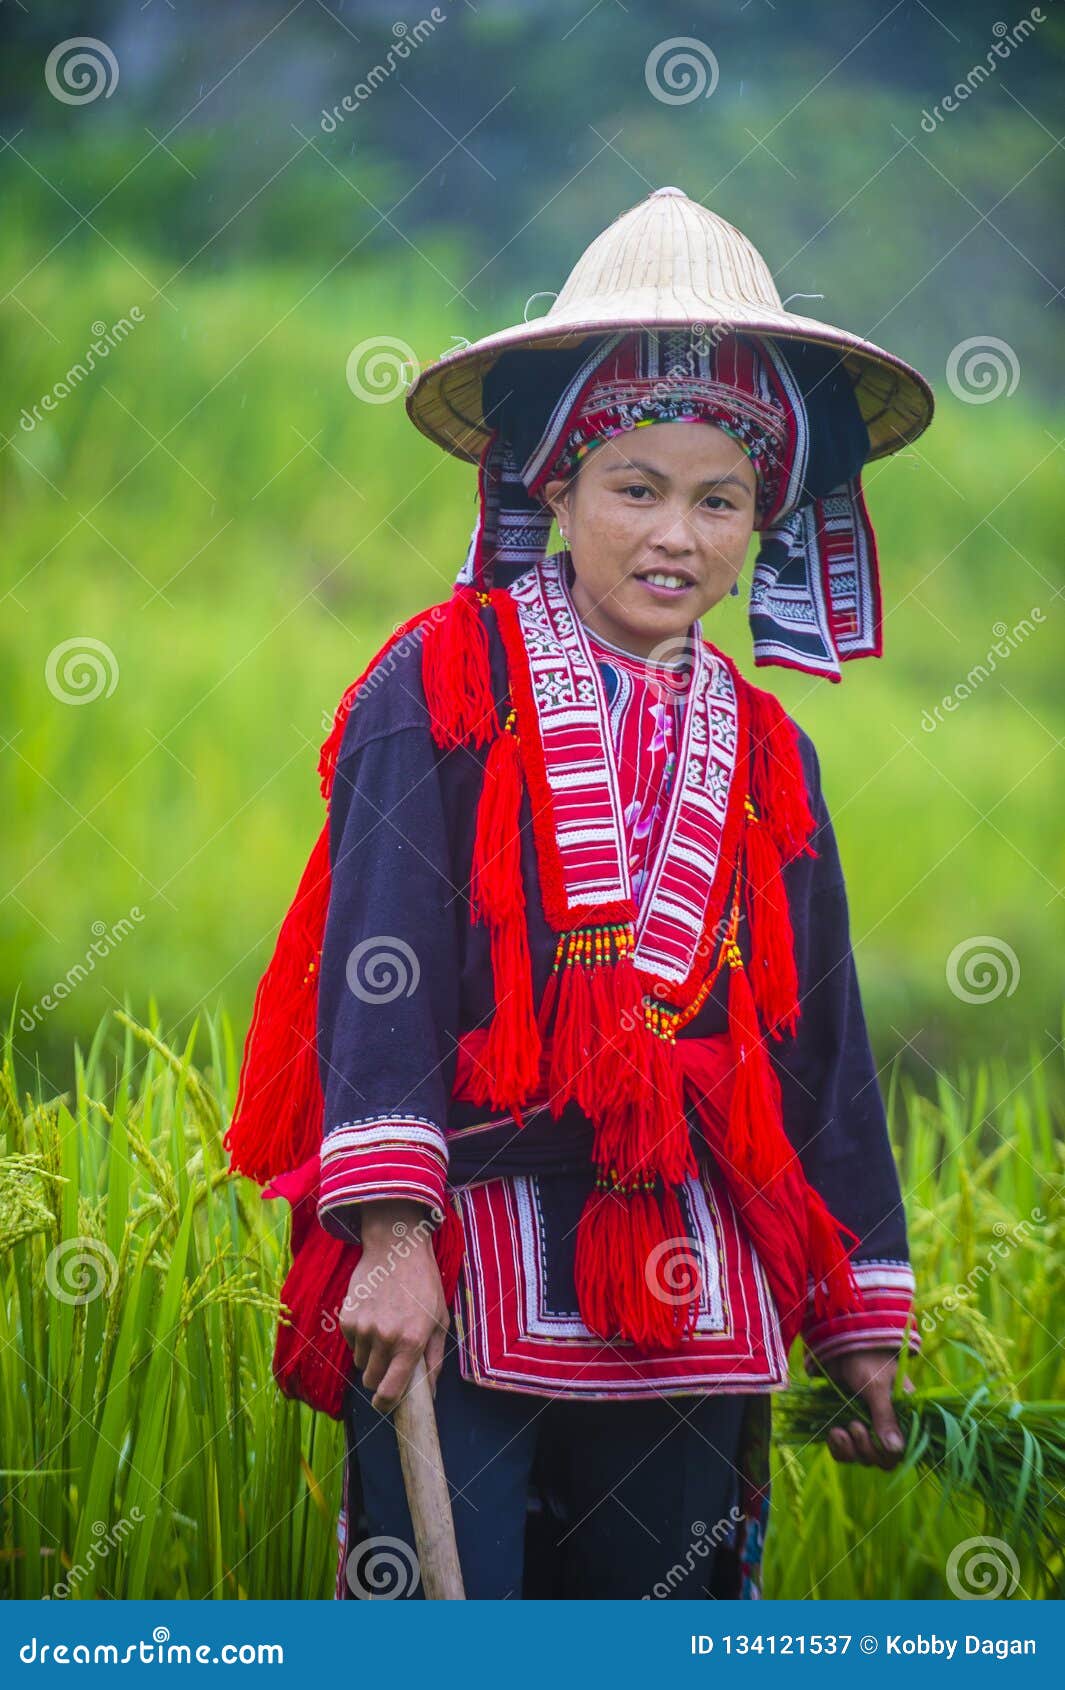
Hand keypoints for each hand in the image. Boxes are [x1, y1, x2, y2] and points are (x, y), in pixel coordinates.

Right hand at [338, 1199, 449, 1414]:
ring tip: (384, 1331)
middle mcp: (384, 1338)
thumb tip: (428, 1394)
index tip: (385, 1404)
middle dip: (380, 1377)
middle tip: (391, 1361)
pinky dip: (360, 1338)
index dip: (386, 1404)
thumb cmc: (423, 1284)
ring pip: (360, 1362)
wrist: (395, 1248)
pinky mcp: (346, 1317)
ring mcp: (362, 1327)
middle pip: (370, 1380)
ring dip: (370, 1356)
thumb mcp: (440, 1320)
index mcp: (410, 1342)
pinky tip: (373, 1316)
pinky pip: (351, 1343)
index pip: (390, 1391)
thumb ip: (434, 1360)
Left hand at [815, 1347, 914, 1468]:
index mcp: (903, 1416)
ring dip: (850, 1450)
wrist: (839, 1342)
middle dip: (866, 1449)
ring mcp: (867, 1426)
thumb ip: (885, 1417)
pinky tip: (833, 1433)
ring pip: (862, 1456)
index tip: (873, 1438)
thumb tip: (896, 1450)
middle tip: (854, 1426)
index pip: (902, 1452)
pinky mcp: (847, 1425)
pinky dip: (838, 1447)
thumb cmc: (864, 1358)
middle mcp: (887, 1425)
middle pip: (881, 1459)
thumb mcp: (876, 1386)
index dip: (887, 1454)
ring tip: (839, 1431)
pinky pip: (845, 1450)